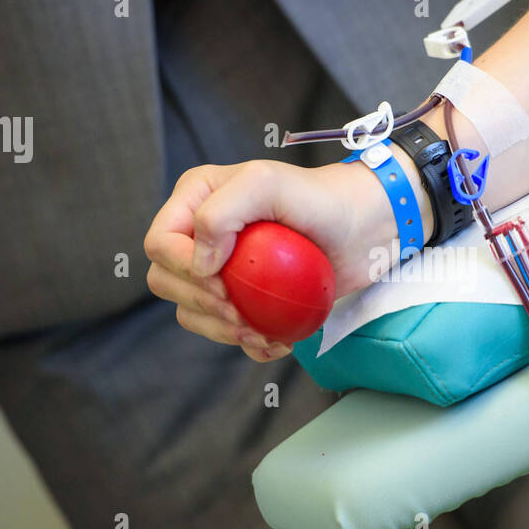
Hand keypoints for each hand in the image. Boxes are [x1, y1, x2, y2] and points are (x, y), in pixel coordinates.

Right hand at [143, 157, 429, 360]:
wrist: (367, 227)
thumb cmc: (323, 198)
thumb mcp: (269, 184)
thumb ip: (222, 212)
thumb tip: (200, 265)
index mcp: (195, 200)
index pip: (160, 243)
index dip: (182, 270)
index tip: (223, 283)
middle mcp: (203, 234)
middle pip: (166, 282)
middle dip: (199, 304)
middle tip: (240, 312)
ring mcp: (224, 269)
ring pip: (192, 312)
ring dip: (221, 331)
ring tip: (260, 332)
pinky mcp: (249, 297)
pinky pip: (228, 331)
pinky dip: (248, 344)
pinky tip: (275, 342)